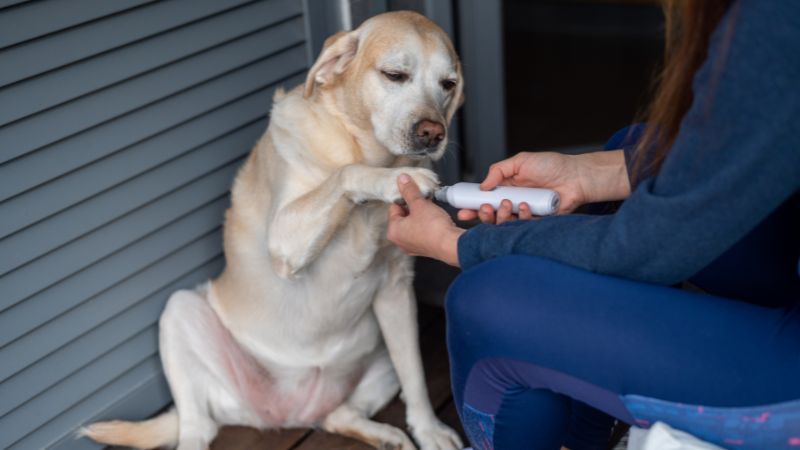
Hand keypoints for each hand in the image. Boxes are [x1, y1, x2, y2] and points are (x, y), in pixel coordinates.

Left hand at [387, 174, 463, 266]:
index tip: (413, 193)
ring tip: (431, 210)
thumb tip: (402, 179)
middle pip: (404, 217)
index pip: (394, 208)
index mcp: (393, 231)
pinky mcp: (425, 249)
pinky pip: (423, 232)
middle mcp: (401, 242)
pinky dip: (428, 225)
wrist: (452, 245)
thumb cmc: (433, 227)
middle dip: (414, 207)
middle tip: (424, 201)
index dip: (405, 198)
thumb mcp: (419, 204)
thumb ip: (409, 190)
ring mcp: (413, 247)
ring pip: (414, 224)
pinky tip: (436, 220)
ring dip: (421, 215)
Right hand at [458, 150, 629, 223]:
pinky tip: (525, 207)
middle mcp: (514, 203)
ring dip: (502, 216)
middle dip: (483, 215)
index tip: (462, 210)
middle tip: (483, 209)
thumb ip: (498, 171)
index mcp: (506, 189)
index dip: (472, 207)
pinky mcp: (537, 223)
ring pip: (505, 224)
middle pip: (491, 216)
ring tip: (507, 204)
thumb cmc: (551, 166)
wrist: (576, 176)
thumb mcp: (520, 161)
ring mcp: (525, 214)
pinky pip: (523, 227)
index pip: (484, 201)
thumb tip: (483, 186)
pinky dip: (521, 218)